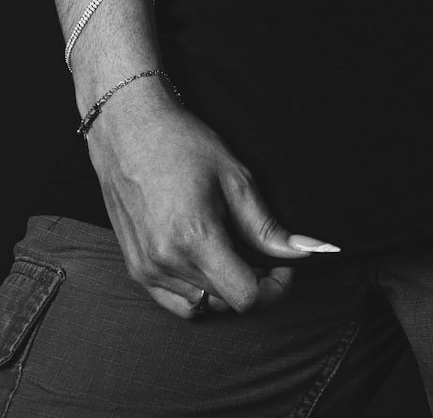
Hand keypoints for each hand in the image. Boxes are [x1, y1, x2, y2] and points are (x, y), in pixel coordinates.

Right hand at [86, 78, 339, 316]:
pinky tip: (203, 258)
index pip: (245, 297)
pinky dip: (198, 290)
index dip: (274, 286)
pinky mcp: (135, 270)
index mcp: (194, 238)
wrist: (128, 128)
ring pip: (204, 304)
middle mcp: (166, 262)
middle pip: (227, 301)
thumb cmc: (182, 143)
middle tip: (257, 247)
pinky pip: (176, 302)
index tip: (282, 266)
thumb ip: (267, 226)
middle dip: (252, 281)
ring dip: (224, 286)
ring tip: (228, 246)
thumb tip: (304, 252)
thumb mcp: (234, 178)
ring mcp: (146, 270)